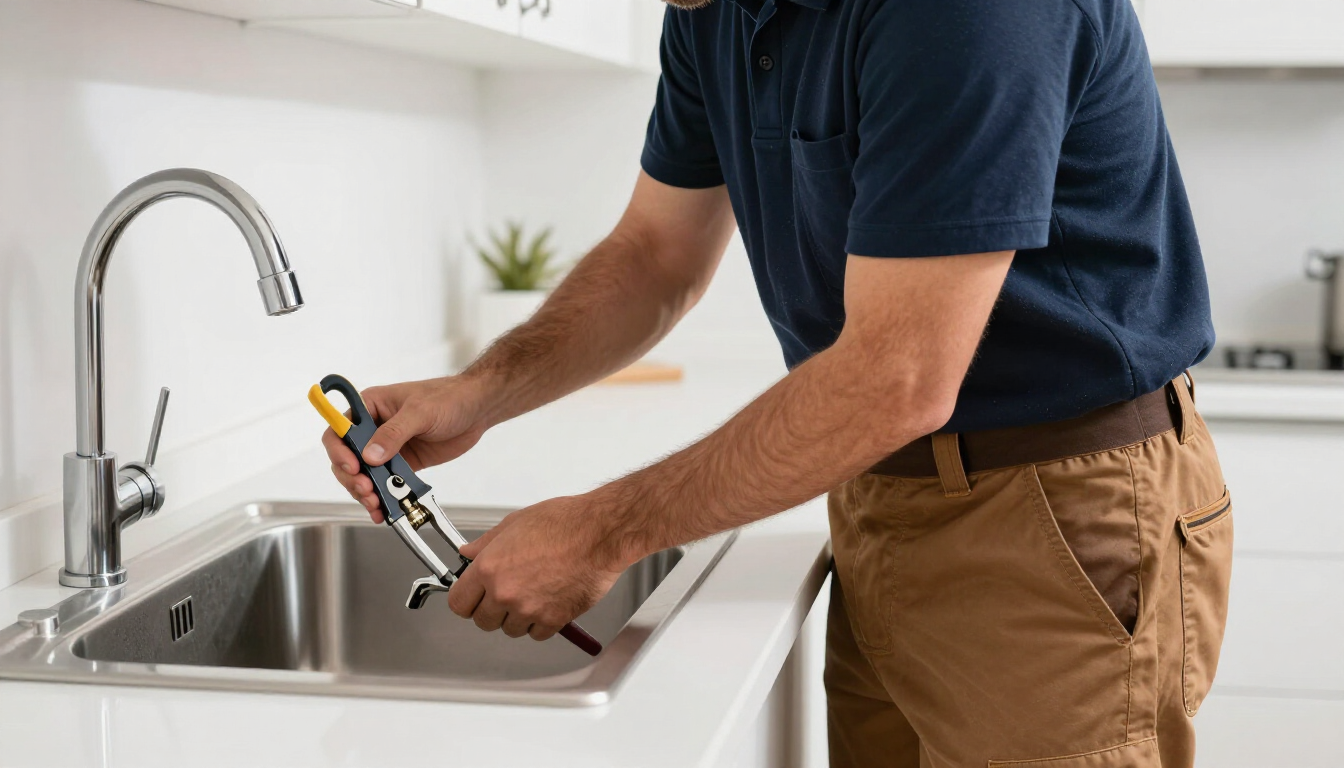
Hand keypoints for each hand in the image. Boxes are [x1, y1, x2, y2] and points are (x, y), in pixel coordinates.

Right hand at [322, 375, 492, 521]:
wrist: (477, 410)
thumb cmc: (449, 398)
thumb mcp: (420, 412)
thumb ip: (394, 434)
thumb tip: (370, 455)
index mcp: (370, 406)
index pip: (339, 429)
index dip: (339, 451)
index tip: (352, 467)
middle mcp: (373, 428)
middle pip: (346, 458)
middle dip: (352, 478)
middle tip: (367, 490)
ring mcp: (387, 448)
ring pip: (363, 475)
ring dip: (365, 492)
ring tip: (375, 504)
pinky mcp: (402, 464)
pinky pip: (385, 483)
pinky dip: (382, 498)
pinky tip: (383, 510)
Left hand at [448, 495, 629, 640]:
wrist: (599, 533)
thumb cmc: (564, 523)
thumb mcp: (515, 523)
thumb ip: (486, 544)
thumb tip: (469, 553)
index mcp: (489, 568)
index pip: (458, 603)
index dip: (466, 600)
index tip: (473, 597)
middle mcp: (505, 592)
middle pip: (483, 622)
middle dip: (491, 610)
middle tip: (506, 595)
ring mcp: (529, 609)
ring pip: (510, 630)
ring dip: (517, 617)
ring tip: (533, 593)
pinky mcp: (553, 619)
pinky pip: (537, 634)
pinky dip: (541, 623)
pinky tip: (548, 601)